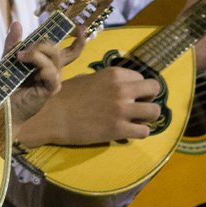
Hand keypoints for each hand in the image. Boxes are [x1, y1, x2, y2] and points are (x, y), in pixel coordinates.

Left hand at [9, 22, 85, 126]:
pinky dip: (41, 65)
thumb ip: (14, 43)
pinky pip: (51, 73)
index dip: (79, 40)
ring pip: (54, 58)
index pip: (70, 51)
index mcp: (48, 63)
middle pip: (58, 50)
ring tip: (19, 57)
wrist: (2, 105)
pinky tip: (26, 64)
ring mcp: (53, 81)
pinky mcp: (50, 90)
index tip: (81, 27)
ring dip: (36, 53)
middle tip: (21, 51)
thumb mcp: (8, 59)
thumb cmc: (7, 85)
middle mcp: (54, 71)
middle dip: (41, 44)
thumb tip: (17, 23)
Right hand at [17, 67, 161, 145]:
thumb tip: (120, 86)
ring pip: (154, 111)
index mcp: (114, 74)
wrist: (51, 116)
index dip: (137, 88)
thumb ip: (108, 81)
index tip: (130, 95)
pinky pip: (145, 131)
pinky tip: (129, 132)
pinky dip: (140, 132)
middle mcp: (122, 89)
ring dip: (147, 117)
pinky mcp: (119, 129)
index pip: (142, 78)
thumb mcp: (89, 79)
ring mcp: (122, 110)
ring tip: (136, 120)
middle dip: (148, 98)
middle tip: (138, 106)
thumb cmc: (65, 95)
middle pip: (154, 89)